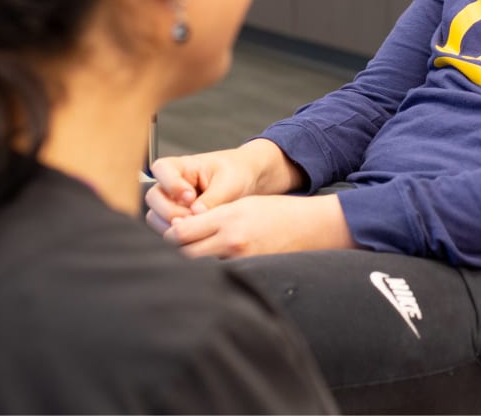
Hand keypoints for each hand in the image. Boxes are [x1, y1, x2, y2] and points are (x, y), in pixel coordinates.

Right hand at [144, 139, 303, 235]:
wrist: (246, 182)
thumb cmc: (236, 173)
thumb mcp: (229, 183)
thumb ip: (212, 199)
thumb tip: (195, 215)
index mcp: (181, 166)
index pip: (161, 169)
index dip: (171, 184)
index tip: (190, 196)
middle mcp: (170, 184)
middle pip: (153, 198)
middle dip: (171, 211)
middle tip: (193, 217)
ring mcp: (171, 203)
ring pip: (155, 217)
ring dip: (173, 226)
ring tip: (197, 227)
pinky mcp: (176, 220)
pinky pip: (166, 230)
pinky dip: (179, 235)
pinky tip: (197, 235)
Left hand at [164, 193, 355, 258]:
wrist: (312, 227)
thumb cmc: (278, 211)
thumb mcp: (243, 203)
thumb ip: (212, 215)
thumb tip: (181, 228)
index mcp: (228, 219)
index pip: (182, 232)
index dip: (170, 233)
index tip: (168, 232)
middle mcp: (232, 242)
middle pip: (185, 255)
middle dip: (174, 252)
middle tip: (170, 250)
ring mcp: (241, 262)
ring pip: (199, 269)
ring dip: (189, 265)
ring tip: (185, 261)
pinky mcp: (251, 275)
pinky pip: (220, 277)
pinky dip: (209, 275)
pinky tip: (207, 273)